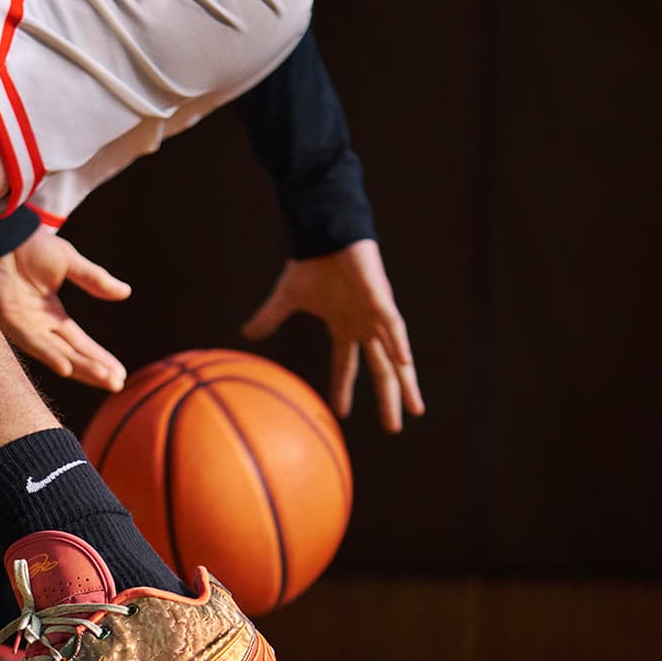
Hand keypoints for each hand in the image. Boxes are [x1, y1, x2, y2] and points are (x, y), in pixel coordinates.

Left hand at [0, 229, 130, 390]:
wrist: (4, 232)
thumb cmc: (30, 246)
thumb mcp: (70, 263)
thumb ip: (95, 280)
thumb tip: (125, 293)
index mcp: (53, 315)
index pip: (80, 344)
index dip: (100, 359)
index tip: (120, 375)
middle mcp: (39, 326)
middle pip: (71, 354)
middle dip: (94, 370)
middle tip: (118, 385)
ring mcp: (23, 325)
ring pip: (55, 353)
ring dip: (78, 367)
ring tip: (102, 377)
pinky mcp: (8, 318)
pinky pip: (31, 341)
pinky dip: (49, 355)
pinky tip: (66, 367)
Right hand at [241, 239, 424, 431]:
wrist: (325, 233)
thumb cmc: (311, 262)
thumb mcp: (287, 298)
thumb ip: (270, 318)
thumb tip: (246, 334)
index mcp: (344, 327)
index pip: (347, 365)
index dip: (344, 389)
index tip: (342, 414)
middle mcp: (365, 326)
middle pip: (381, 370)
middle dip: (389, 399)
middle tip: (394, 428)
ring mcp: (376, 315)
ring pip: (395, 356)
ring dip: (405, 382)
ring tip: (415, 409)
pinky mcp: (381, 299)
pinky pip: (393, 325)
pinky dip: (398, 343)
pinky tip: (404, 362)